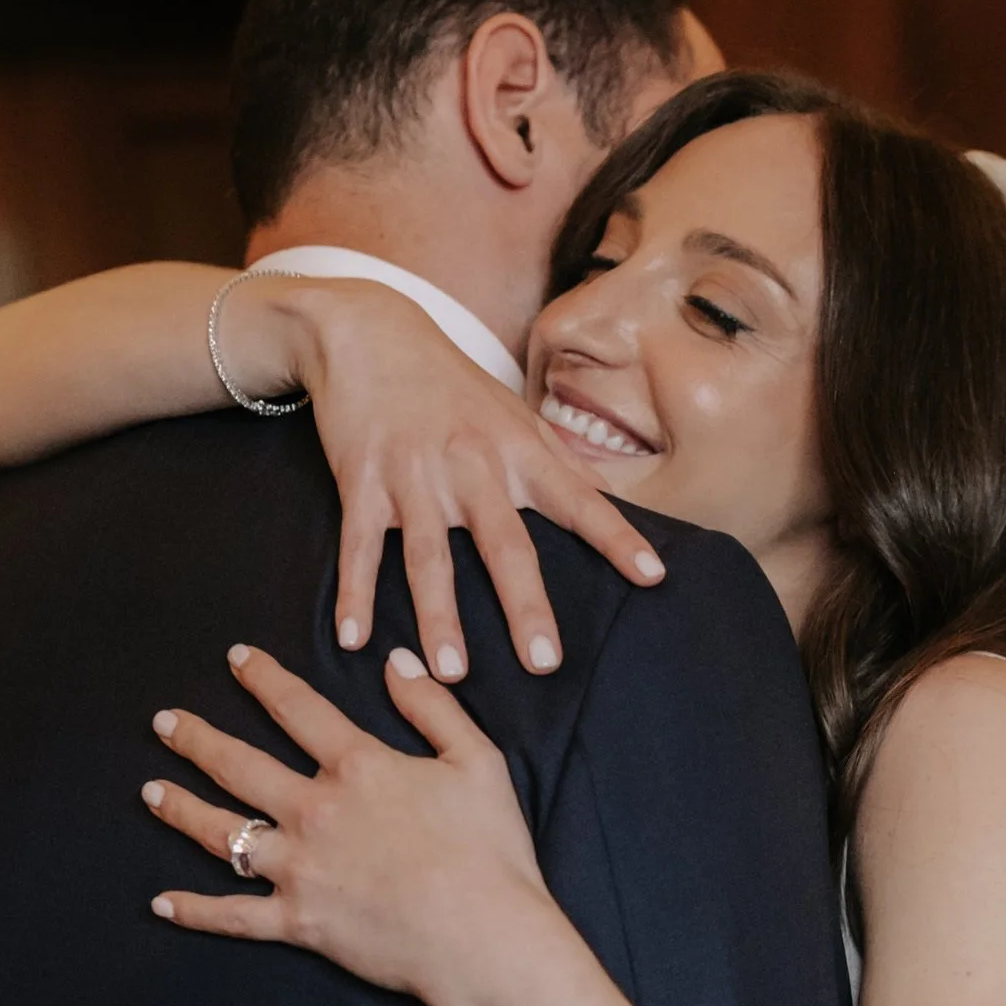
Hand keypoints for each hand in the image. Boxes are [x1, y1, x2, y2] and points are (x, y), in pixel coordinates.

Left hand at [145, 643, 548, 1005]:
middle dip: (195, 740)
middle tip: (164, 724)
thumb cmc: (489, 851)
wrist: (483, 937)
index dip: (263, 679)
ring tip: (150, 792)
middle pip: (238, 766)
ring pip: (222, 834)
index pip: (298, 710)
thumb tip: (396, 662)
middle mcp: (315, 810)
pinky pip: (233, 915)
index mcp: (358, 767)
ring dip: (179, 809)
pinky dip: (194, 910)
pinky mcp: (298, 922)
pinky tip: (161, 903)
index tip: (236, 659)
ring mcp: (299, 868)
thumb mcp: (477, 761)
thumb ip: (433, 707)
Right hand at [265, 274, 663, 671]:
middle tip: (543, 663)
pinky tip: (354, 639)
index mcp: (518, 452)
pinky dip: (353, 593)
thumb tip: (612, 509)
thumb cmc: (452, 385)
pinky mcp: (362, 479)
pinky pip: (360, 545)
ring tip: (450, 673)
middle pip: (504, 544)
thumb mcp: (513, 414)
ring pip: (429, 556)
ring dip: (439, 616)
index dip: (617, 538)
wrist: (369, 332)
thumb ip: (558, 464)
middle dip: (525, 606)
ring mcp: (414, 474)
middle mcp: (472, 464)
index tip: (652, 577)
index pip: (579, 501)